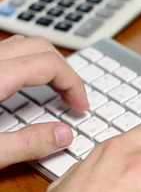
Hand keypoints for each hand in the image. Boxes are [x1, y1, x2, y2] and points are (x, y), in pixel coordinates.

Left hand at [0, 35, 88, 168]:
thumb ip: (26, 145)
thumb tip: (63, 136)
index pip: (49, 64)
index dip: (74, 84)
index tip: (81, 107)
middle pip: (40, 48)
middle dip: (64, 72)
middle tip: (73, 99)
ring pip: (22, 46)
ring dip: (45, 65)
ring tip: (54, 91)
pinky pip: (6, 53)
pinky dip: (24, 65)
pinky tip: (22, 90)